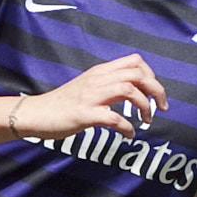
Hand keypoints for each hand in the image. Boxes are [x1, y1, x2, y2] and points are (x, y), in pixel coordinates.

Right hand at [18, 54, 166, 140]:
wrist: (35, 113)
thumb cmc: (63, 104)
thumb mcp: (87, 86)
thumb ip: (107, 84)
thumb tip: (132, 90)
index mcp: (100, 72)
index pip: (135, 61)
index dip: (152, 75)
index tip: (154, 93)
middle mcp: (97, 80)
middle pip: (138, 74)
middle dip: (157, 90)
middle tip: (161, 108)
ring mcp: (90, 96)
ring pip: (129, 90)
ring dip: (145, 107)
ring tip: (147, 121)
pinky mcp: (84, 114)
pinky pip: (114, 118)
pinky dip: (127, 127)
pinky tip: (129, 135)